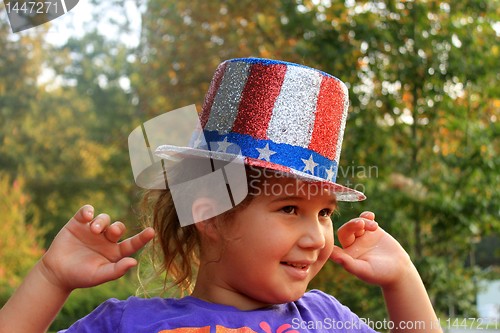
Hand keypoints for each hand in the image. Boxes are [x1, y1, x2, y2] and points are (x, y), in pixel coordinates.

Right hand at [39, 204, 154, 291]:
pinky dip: (88, 210)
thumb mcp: (99, 276)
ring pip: (104, 218)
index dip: (142, 238)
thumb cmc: (80, 276)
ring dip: (101, 221)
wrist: (56, 273)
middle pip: (117, 228)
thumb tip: (134, 262)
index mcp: (115, 252)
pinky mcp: (78, 223)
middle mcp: (106, 239)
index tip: (152, 231)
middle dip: (116, 228)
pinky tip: (86, 215)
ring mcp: (92, 230)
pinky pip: (86, 211)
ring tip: (93, 229)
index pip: (132, 243)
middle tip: (108, 233)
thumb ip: (116, 270)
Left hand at [330, 211, 411, 287]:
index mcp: (346, 255)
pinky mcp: (372, 230)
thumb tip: (331, 255)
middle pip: (345, 231)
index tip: (344, 237)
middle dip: (352, 225)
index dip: (336, 238)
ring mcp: (361, 236)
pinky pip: (365, 219)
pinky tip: (371, 216)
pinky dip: (366, 216)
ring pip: (355, 223)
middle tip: (361, 224)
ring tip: (375, 226)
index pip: (335, 244)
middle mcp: (351, 245)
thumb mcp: (364, 270)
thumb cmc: (380, 274)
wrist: (399, 269)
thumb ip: (348, 263)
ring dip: (362, 221)